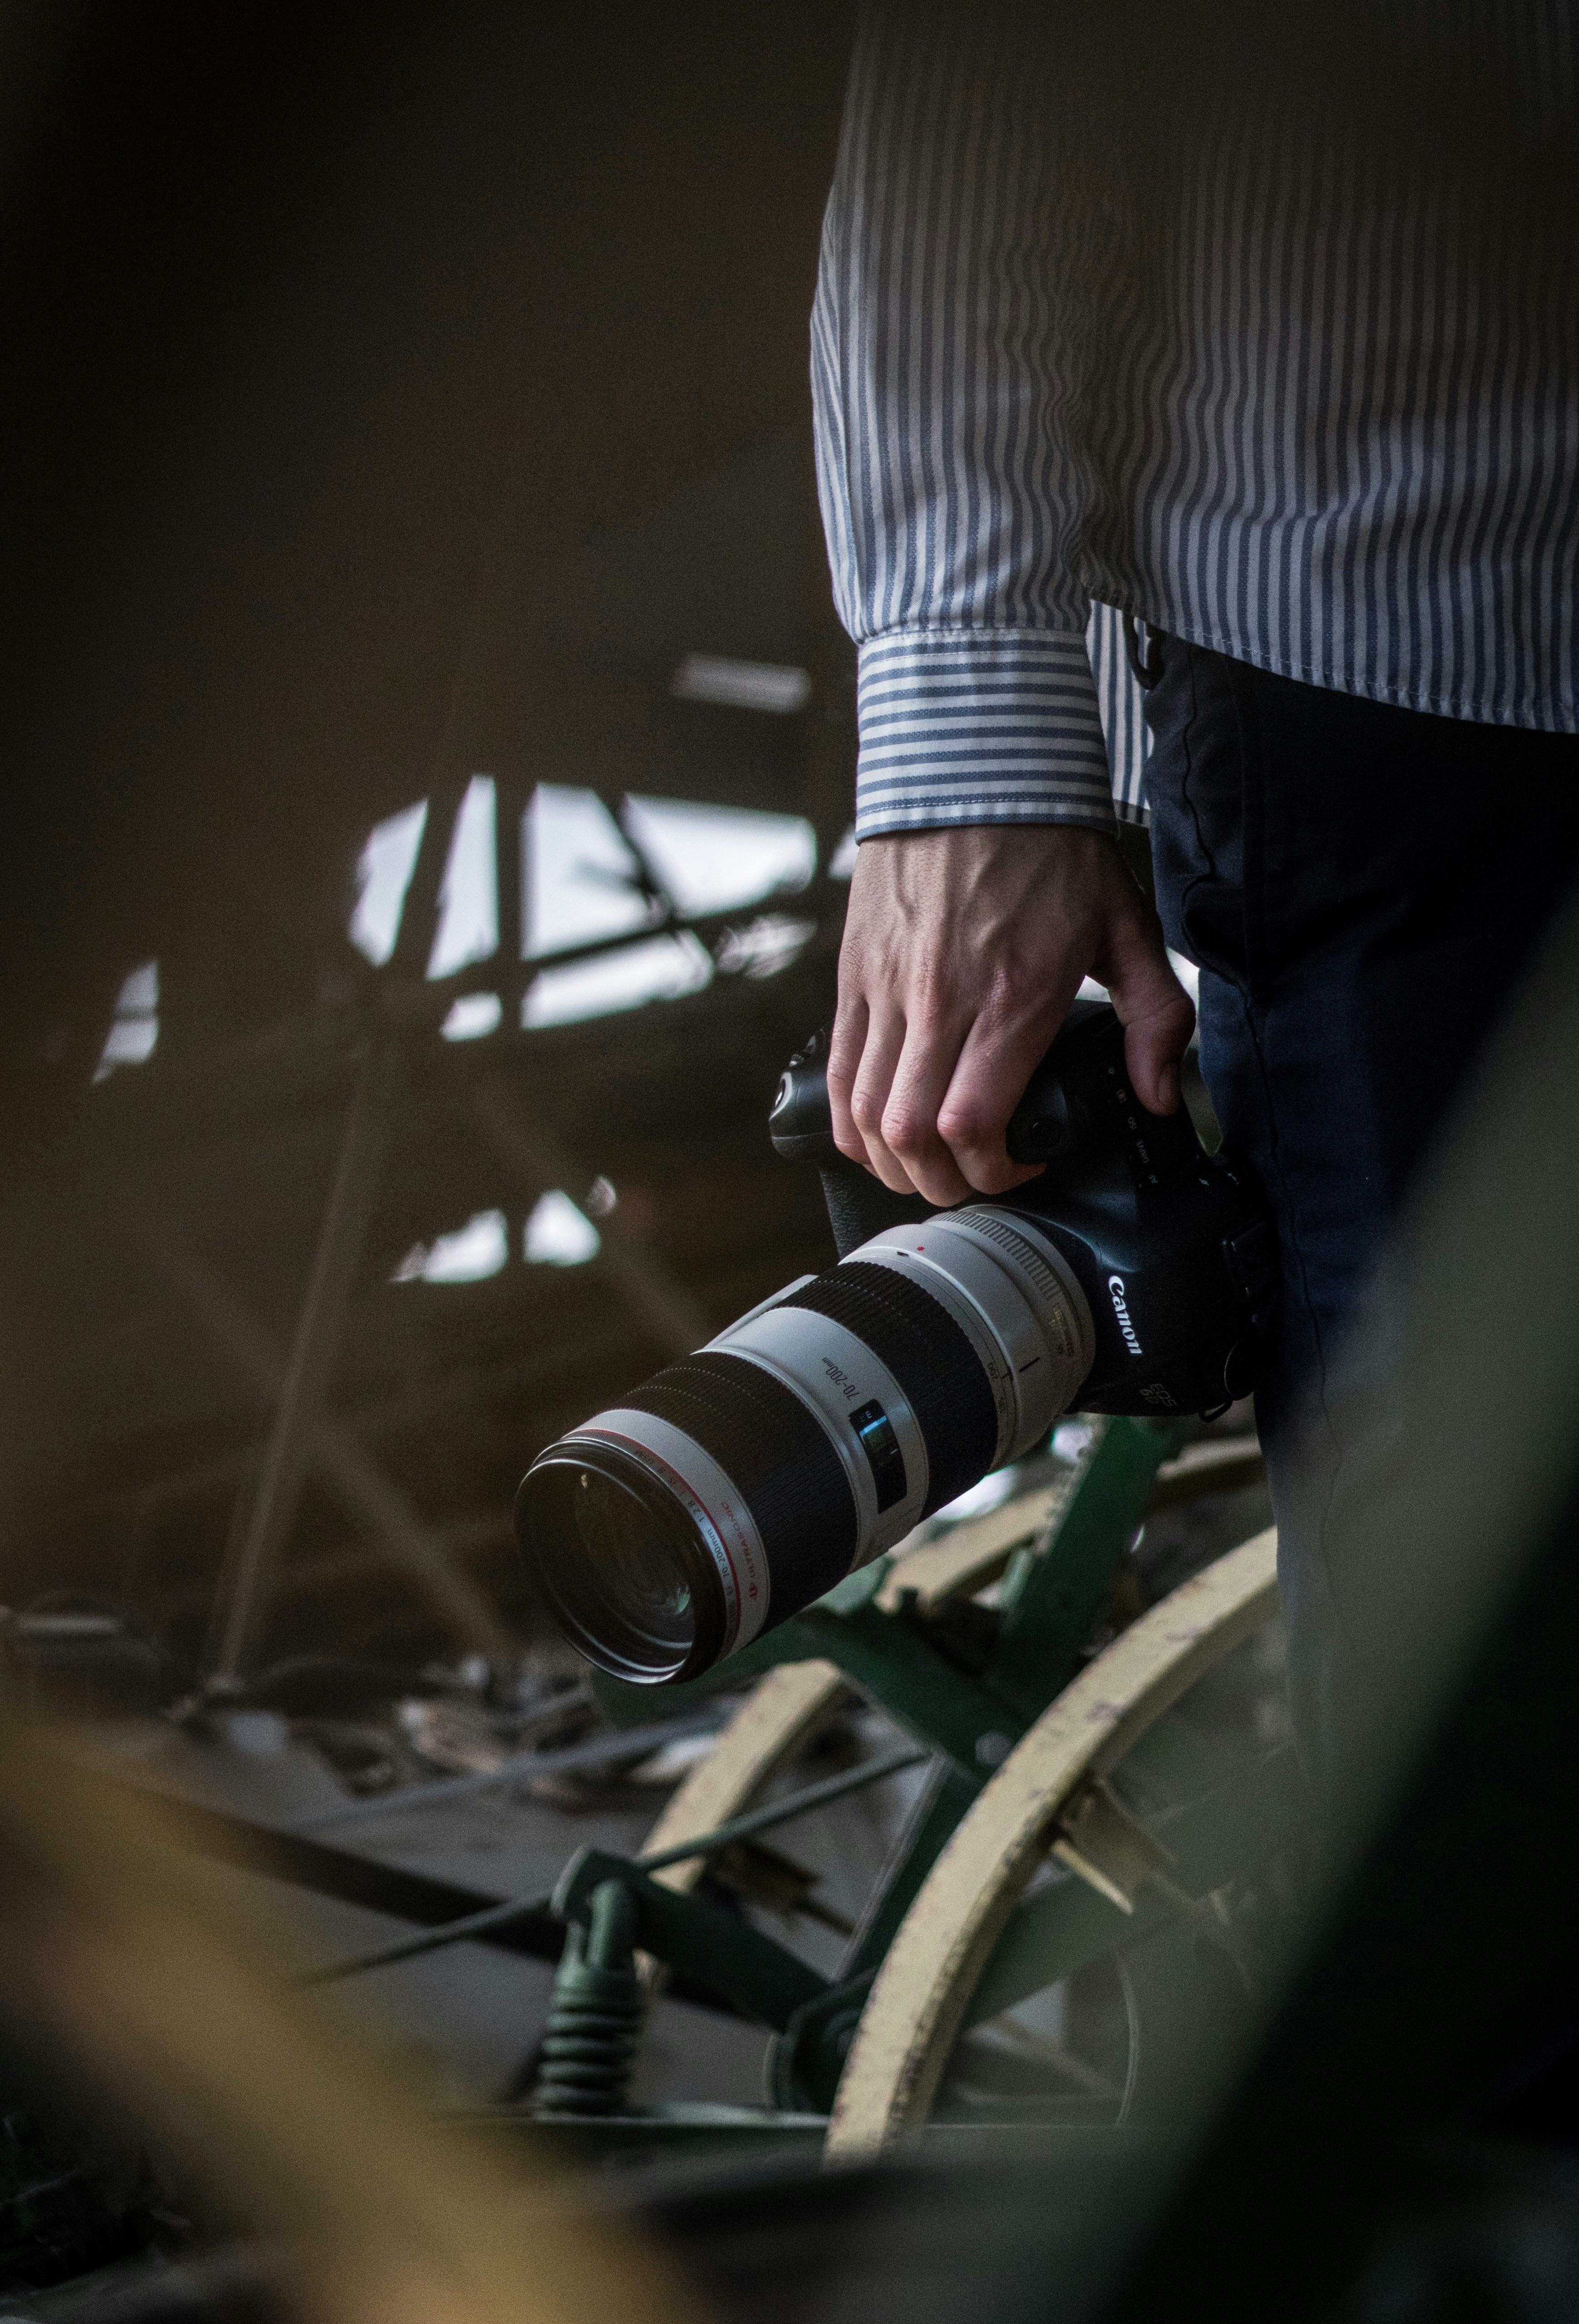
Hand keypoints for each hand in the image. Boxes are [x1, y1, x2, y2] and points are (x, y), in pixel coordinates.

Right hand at [828, 825, 1195, 1204]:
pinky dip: (849, 1120)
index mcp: (1010, 999)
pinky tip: (875, 1134)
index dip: (990, 1170)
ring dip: (889, 1161)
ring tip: (924, 1167)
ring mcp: (887, 989)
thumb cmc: (1053, 850)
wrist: (973, 774)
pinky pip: (838, 1070)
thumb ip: (1156, 1019)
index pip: (970, 1124)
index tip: (1022, 1164)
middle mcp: (940, 1002)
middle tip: (972, 1180)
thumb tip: (1162, 1096)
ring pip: (863, 1112)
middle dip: (939, 1182)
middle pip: (908, 1134)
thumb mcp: (1128, 928)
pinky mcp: (854, 975)